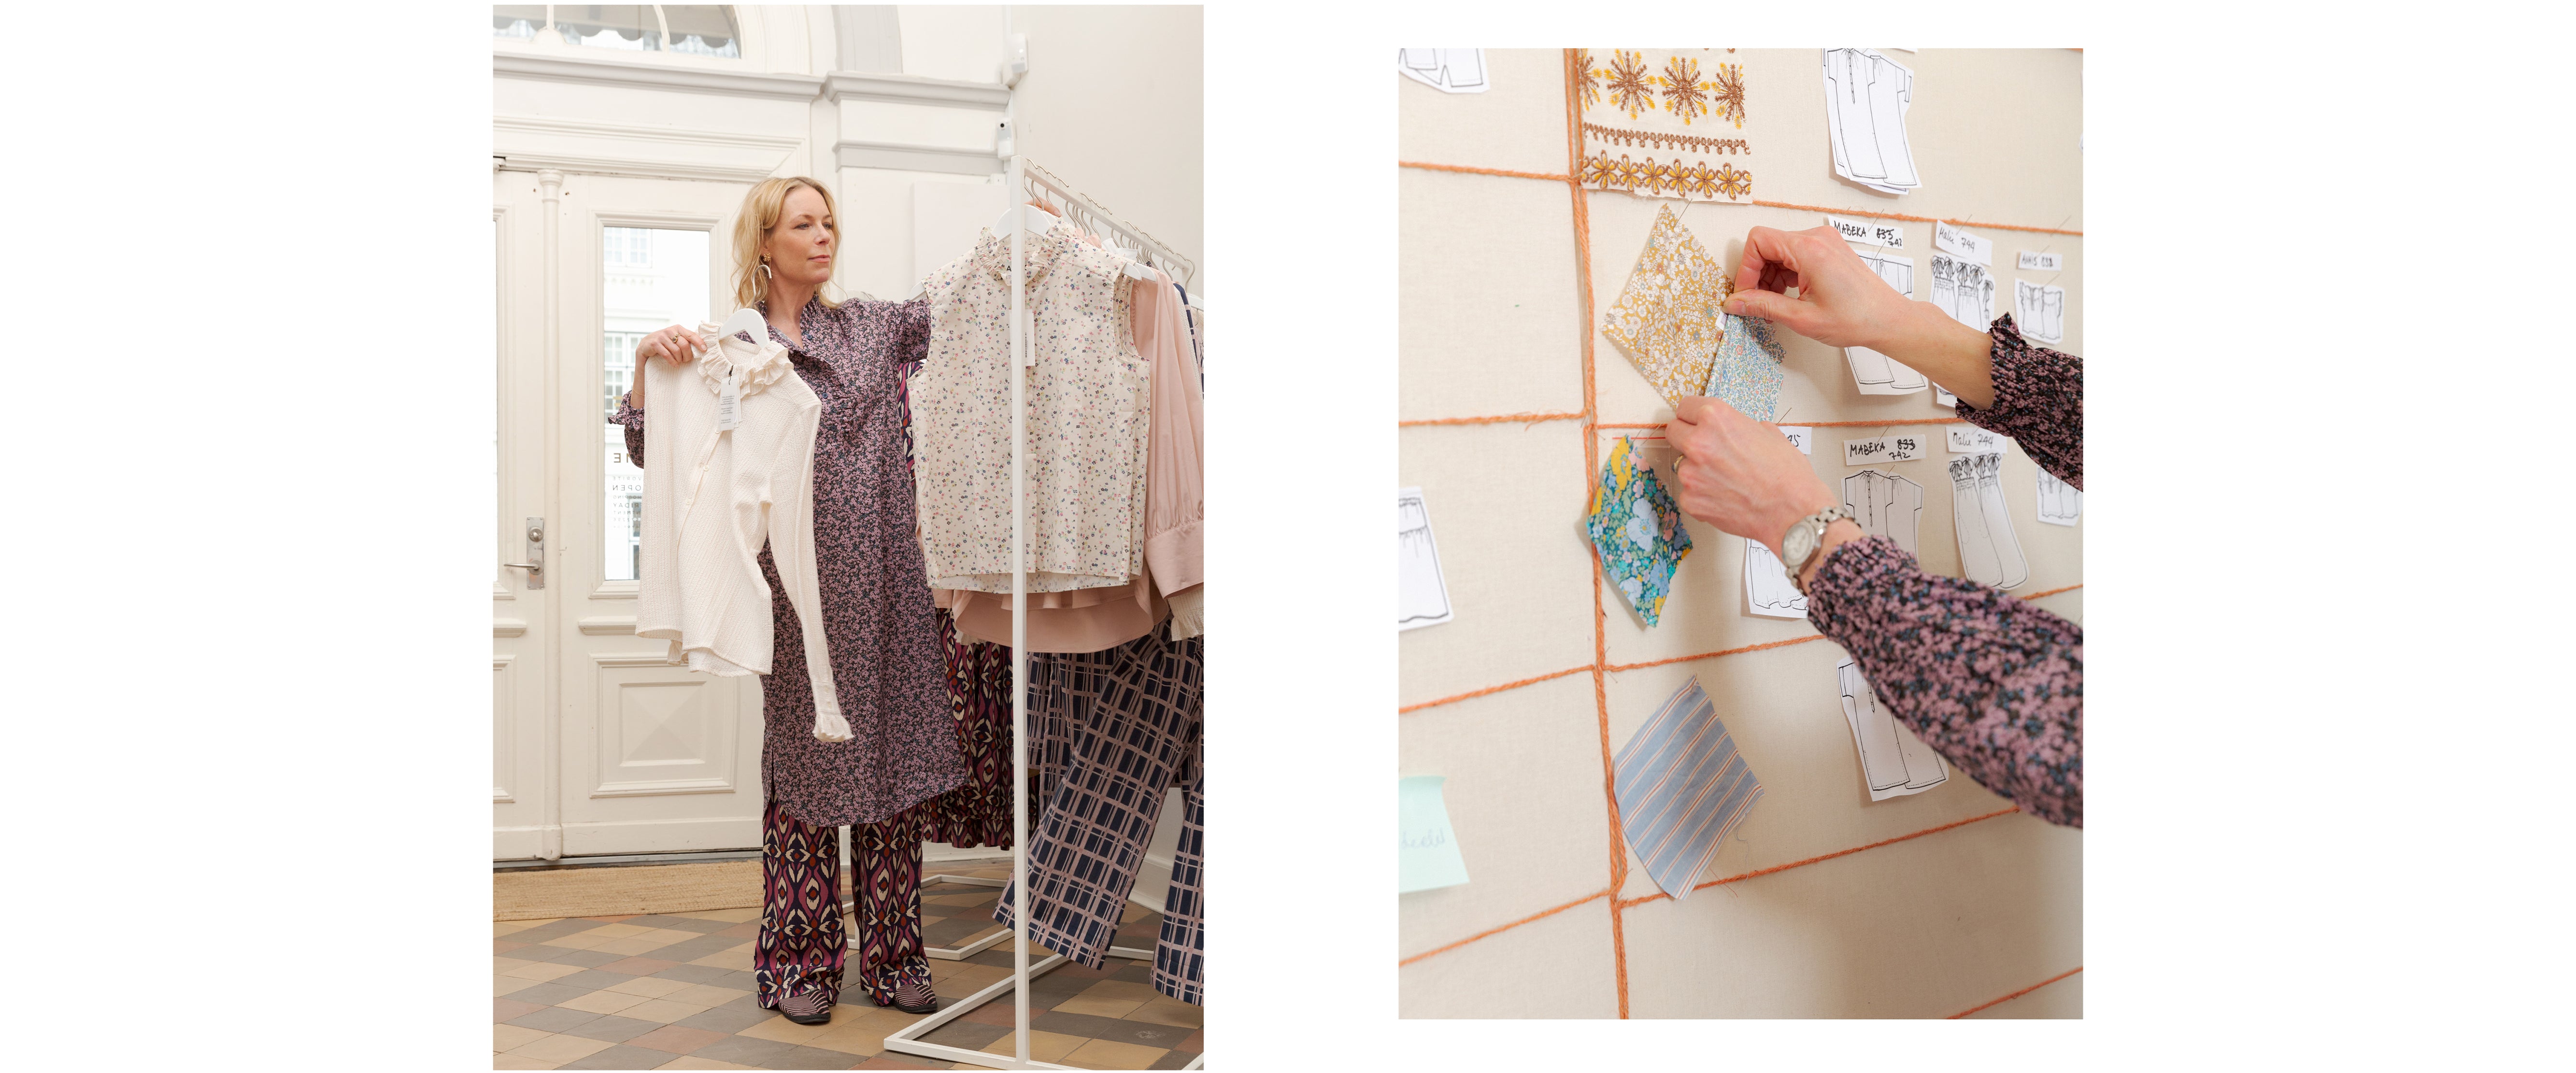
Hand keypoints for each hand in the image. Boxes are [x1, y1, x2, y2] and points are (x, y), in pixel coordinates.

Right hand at [639, 324, 706, 366]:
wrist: (646, 344)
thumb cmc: (665, 342)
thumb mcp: (675, 337)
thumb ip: (685, 339)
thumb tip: (701, 346)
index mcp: (678, 328)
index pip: (691, 335)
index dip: (699, 342)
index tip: (704, 349)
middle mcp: (670, 331)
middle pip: (684, 345)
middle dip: (688, 355)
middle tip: (686, 360)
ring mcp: (662, 337)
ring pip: (676, 351)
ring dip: (680, 359)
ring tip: (679, 362)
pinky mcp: (655, 344)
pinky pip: (667, 355)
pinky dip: (672, 361)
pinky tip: (674, 364)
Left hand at [1666, 396, 1837, 558]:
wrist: (1792, 512)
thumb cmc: (1787, 475)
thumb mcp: (1769, 433)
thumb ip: (1743, 426)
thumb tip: (1738, 429)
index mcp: (1716, 418)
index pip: (1685, 408)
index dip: (1693, 416)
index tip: (1696, 422)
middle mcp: (1698, 443)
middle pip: (1674, 432)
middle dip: (1688, 438)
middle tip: (1707, 449)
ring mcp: (1691, 474)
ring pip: (1682, 465)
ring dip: (1697, 469)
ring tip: (1726, 479)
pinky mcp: (1691, 501)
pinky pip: (1689, 492)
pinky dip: (1702, 495)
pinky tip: (1725, 497)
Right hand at [1721, 225, 1917, 350]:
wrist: (1888, 320)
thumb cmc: (1855, 319)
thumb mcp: (1802, 317)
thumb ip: (1763, 306)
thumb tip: (1734, 303)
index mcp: (1809, 249)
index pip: (1758, 241)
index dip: (1746, 268)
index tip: (1746, 294)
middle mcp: (1816, 238)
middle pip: (1768, 245)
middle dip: (1757, 274)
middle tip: (1757, 303)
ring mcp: (1824, 241)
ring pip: (1780, 251)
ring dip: (1770, 276)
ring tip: (1776, 303)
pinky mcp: (1829, 249)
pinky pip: (1795, 255)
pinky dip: (1785, 274)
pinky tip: (1788, 296)